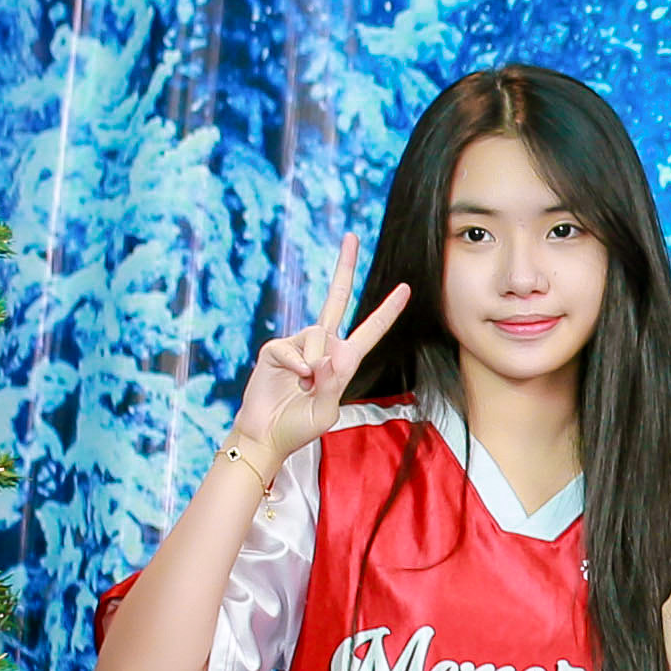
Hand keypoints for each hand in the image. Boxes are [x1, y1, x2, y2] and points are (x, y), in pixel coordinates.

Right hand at [235, 238, 414, 469]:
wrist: (265, 435)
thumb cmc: (298, 427)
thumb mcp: (325, 413)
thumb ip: (332, 386)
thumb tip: (328, 357)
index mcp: (344, 361)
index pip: (370, 331)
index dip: (388, 310)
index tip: (405, 289)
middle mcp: (323, 346)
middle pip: (336, 298)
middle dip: (344, 267)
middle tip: (351, 235)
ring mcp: (299, 344)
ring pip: (317, 336)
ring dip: (312, 367)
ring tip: (302, 387)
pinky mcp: (276, 348)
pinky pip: (292, 349)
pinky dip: (294, 367)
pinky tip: (290, 381)